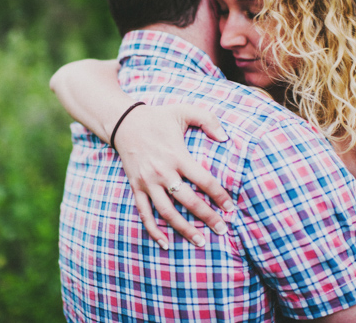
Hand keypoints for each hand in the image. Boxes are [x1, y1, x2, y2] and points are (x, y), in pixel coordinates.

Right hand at [112, 104, 233, 248]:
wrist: (124, 122)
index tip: (231, 208)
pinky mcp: (136, 187)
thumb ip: (208, 119)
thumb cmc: (158, 117)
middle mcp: (163, 172)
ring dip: (184, 229)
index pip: (203, 180)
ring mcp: (148, 182)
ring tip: (200, 242)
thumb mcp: (184, 111)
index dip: (219, 195)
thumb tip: (225, 138)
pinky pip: (144, 213)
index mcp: (177, 155)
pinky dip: (153, 230)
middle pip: (188, 201)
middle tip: (222, 230)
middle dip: (207, 217)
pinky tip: (165, 244)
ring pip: (167, 212)